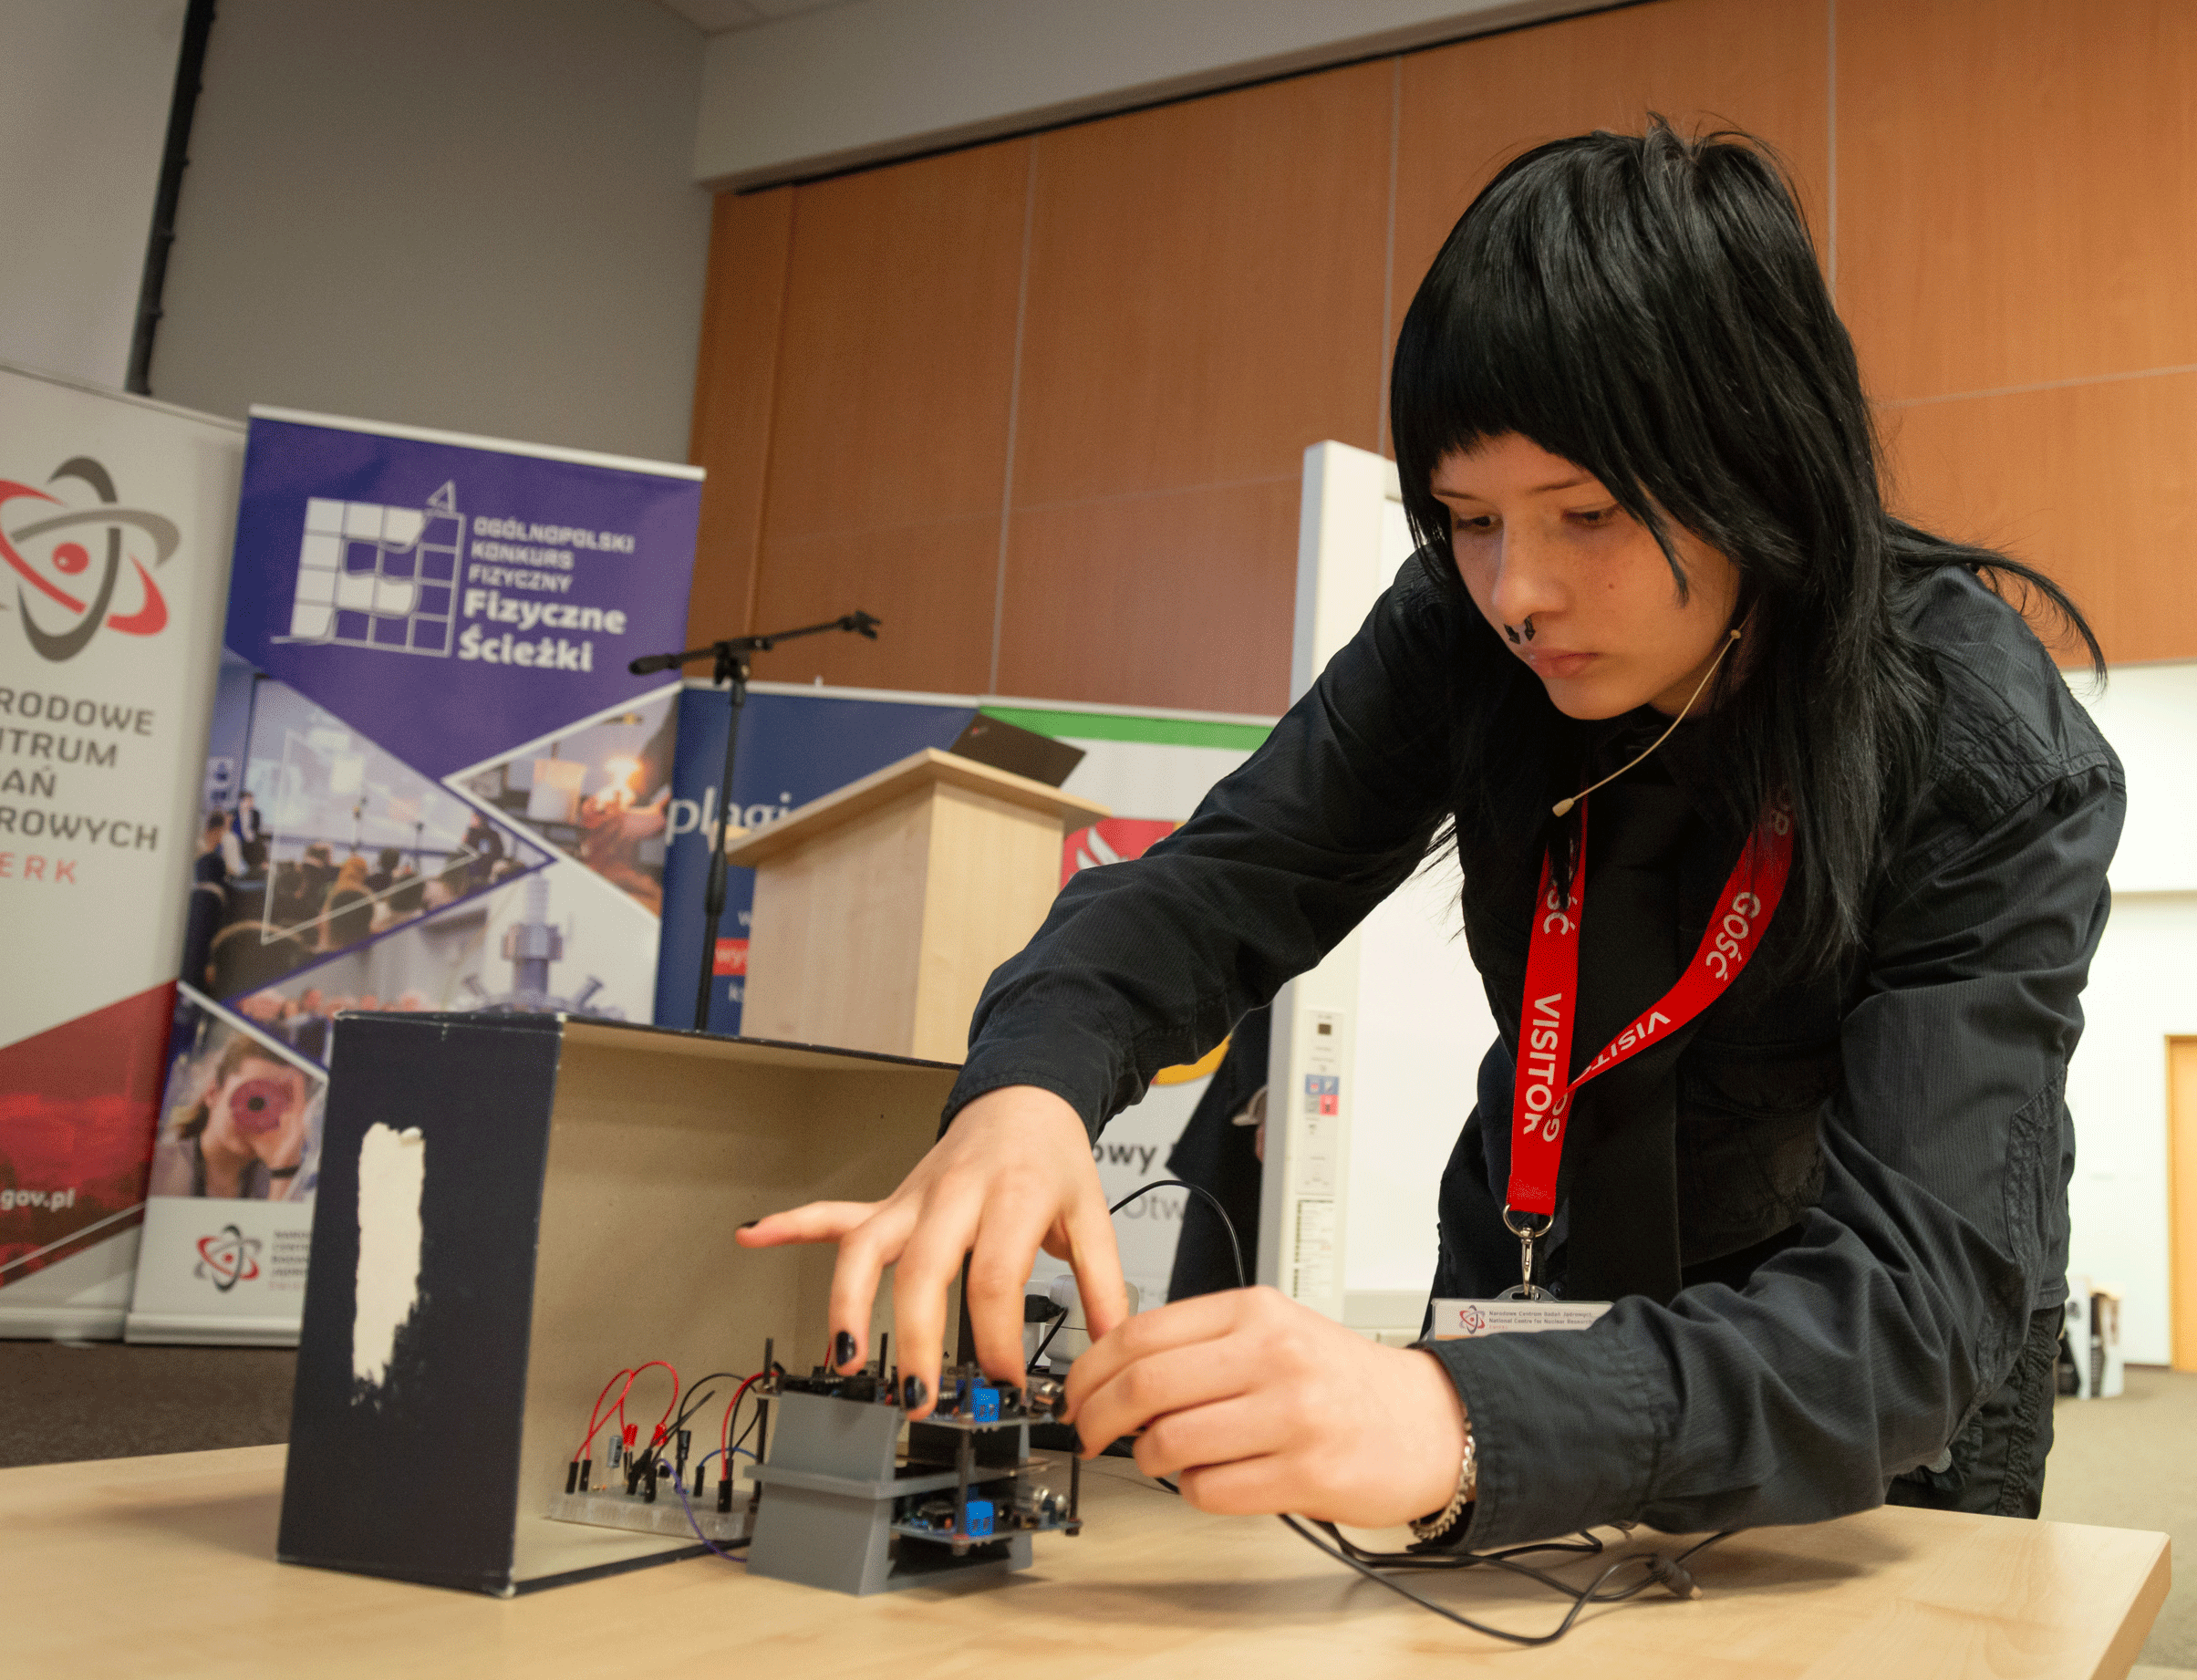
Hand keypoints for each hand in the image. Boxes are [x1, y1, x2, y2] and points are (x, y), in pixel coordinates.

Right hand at [735, 1084, 1128, 1419]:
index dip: (996, 1338)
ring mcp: (915, 1198)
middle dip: (914, 1336)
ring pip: (866, 1244)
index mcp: (1013, 1198)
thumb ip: (1104, 1287)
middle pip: (923, 1268)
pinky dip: (792, 1223)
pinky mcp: (893, 1201)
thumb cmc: (1053, 1157)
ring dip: (845, 1301)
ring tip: (841, 1356)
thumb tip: (1114, 1351)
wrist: (1026, 1096)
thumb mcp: (1093, 1216)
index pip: (996, 1277)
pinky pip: (836, 1212)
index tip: (1004, 1382)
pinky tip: (755, 1236)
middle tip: (916, 1393)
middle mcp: (956, 1196)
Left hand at [1065, 1286, 1466, 1527]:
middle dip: (1097, 1417)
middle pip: (1144, 1386)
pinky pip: (1209, 1491)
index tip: (1075, 1393)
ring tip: (1163, 1455)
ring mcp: (1290, 1415)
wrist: (1428, 1420)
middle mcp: (1272, 1354)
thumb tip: (1113, 1371)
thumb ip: (1201, 1342)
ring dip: (1147, 1458)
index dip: (1089, 1370)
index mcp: (1255, 1310)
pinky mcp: (1304, 1473)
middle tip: (1089, 1431)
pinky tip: (1213, 1477)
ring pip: (1169, 1442)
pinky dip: (1194, 1490)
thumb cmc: (1341, 1378)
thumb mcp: (1274, 1329)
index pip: (1141, 1333)